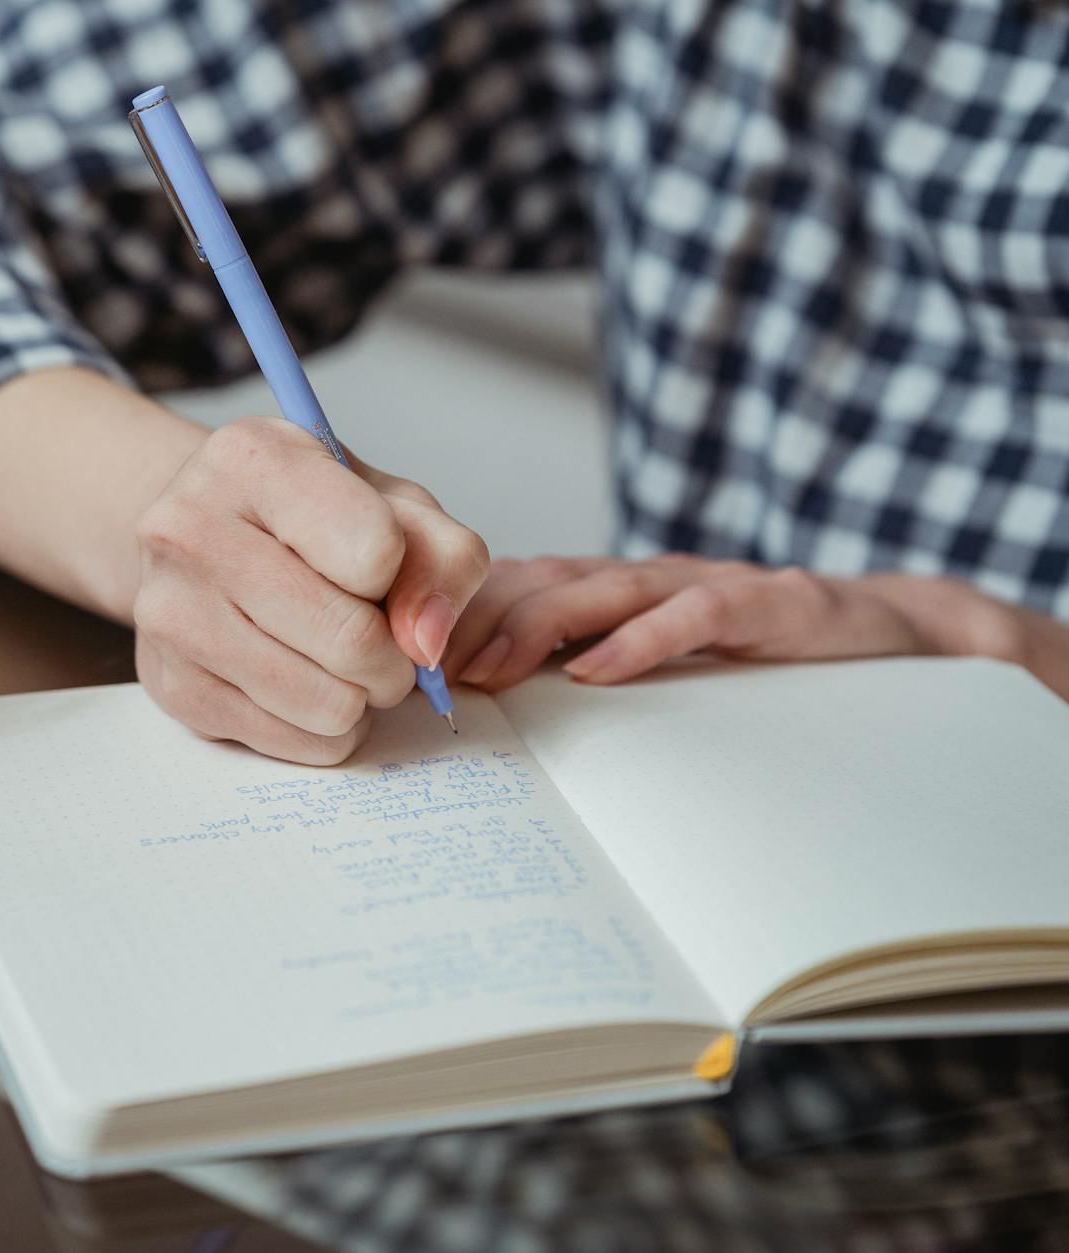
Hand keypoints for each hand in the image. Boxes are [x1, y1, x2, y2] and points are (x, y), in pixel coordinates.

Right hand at [134, 417, 488, 763]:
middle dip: (394, 659)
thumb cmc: (306, 518)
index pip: (376, 553)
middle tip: (384, 644)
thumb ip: (442, 558)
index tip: (381, 571)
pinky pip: (292, 743)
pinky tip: (303, 685)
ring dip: (360, 698)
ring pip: (326, 704)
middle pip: (351, 640)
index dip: (402, 576)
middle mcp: (190, 528)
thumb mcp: (392, 503)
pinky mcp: (169, 684)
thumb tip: (425, 643)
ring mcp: (169, 611)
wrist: (199, 538)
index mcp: (253, 460)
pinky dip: (321, 729)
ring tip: (342, 664)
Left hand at [443, 553, 1043, 690]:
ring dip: (532, 625)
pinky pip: (694, 617)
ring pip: (602, 591)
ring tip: (481, 665)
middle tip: (416, 662)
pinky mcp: (768, 604)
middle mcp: (647, 577)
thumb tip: (480, 707)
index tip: (397, 652)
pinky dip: (640, 642)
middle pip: (540, 582)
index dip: (453, 613)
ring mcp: (707, 583)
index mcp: (612, 590)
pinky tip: (594, 671)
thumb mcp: (655, 661)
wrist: (889, 633)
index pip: (513, 586)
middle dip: (471, 618)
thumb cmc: (752, 658)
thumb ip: (580, 667)